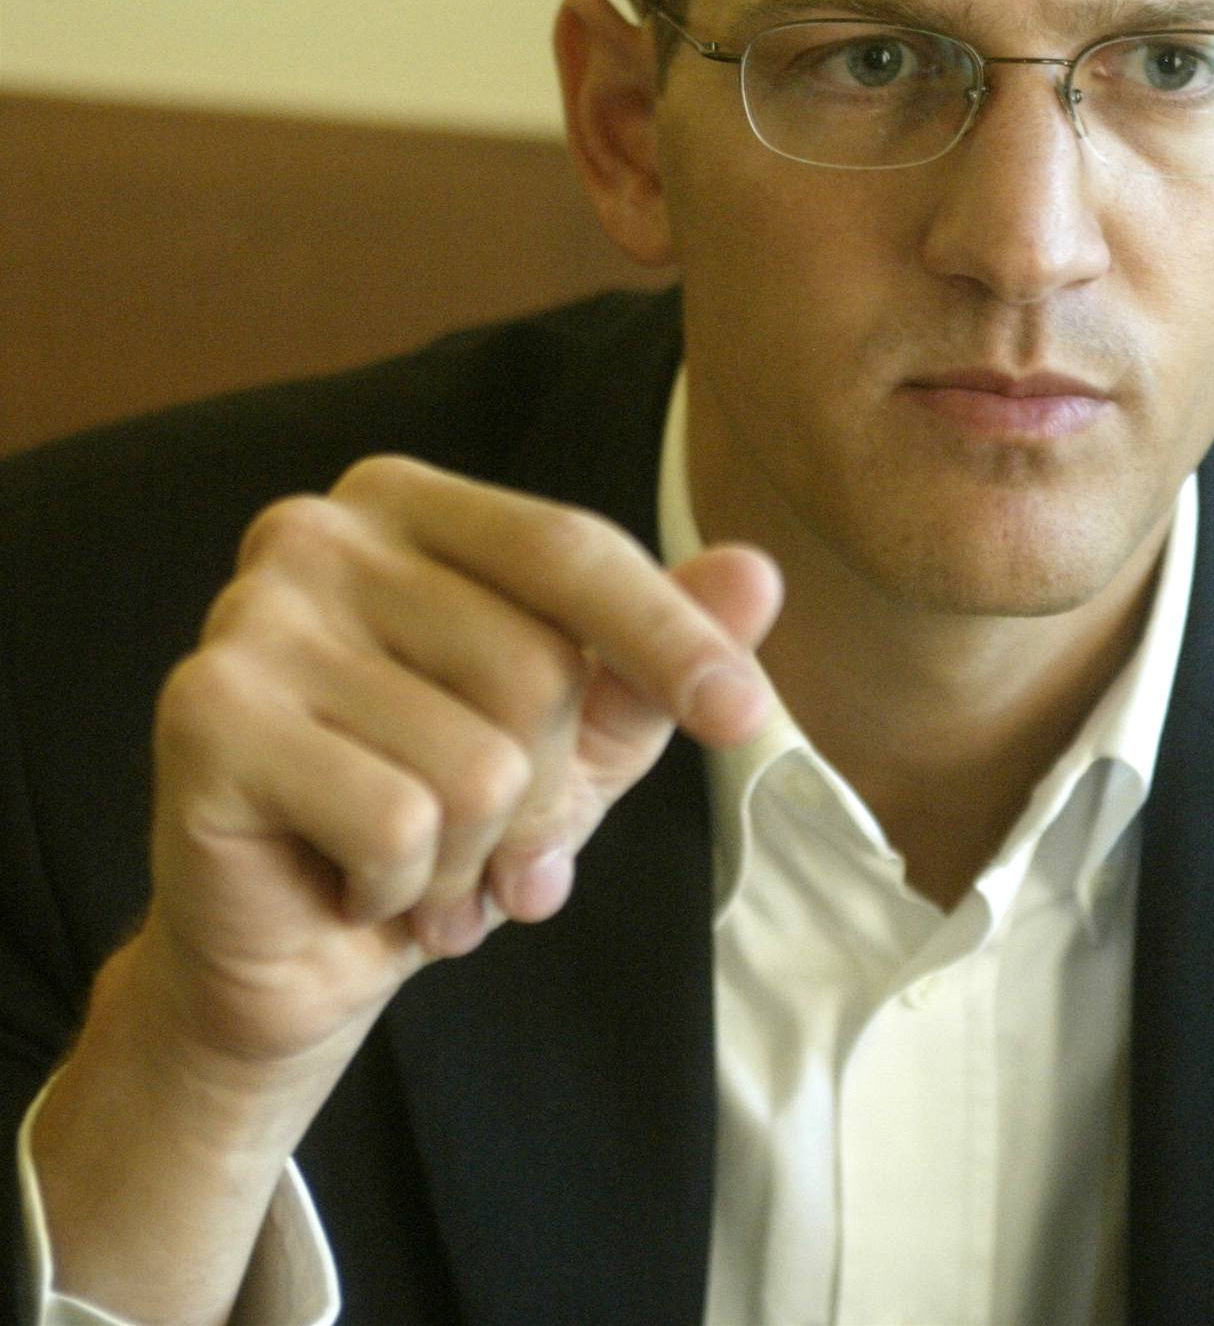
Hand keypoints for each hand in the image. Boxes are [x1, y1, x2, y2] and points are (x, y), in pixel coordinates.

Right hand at [142, 453, 780, 1076]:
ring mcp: (251, 616)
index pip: (571, 550)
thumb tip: (758, 574)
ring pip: (480, 764)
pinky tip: (355, 887)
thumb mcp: (575, 733)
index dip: (670, 638)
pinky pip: (401, 825)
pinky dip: (405, 890)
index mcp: (407, 505)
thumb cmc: (439, 817)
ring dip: (476, 861)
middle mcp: (317, 533)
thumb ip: (656, 649)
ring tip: (423, 872)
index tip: (743, 715)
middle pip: (535, 669)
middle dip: (542, 798)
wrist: (289, 956)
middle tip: (490, 850)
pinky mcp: (206, 716)